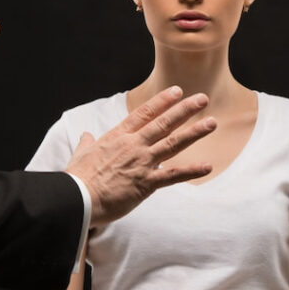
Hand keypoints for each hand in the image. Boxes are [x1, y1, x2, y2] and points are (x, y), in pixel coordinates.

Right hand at [65, 86, 215, 225]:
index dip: (162, 101)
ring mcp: (141, 162)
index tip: (176, 91)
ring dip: (194, 132)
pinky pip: (173, 176)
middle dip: (185, 109)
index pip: (144, 113)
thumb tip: (86, 134)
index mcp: (118, 136)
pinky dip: (191, 171)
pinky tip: (207, 166)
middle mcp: (133, 145)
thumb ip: (86, 142)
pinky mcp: (145, 183)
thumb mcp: (80, 154)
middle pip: (164, 123)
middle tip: (202, 98)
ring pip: (173, 143)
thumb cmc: (77, 178)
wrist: (77, 198)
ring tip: (212, 122)